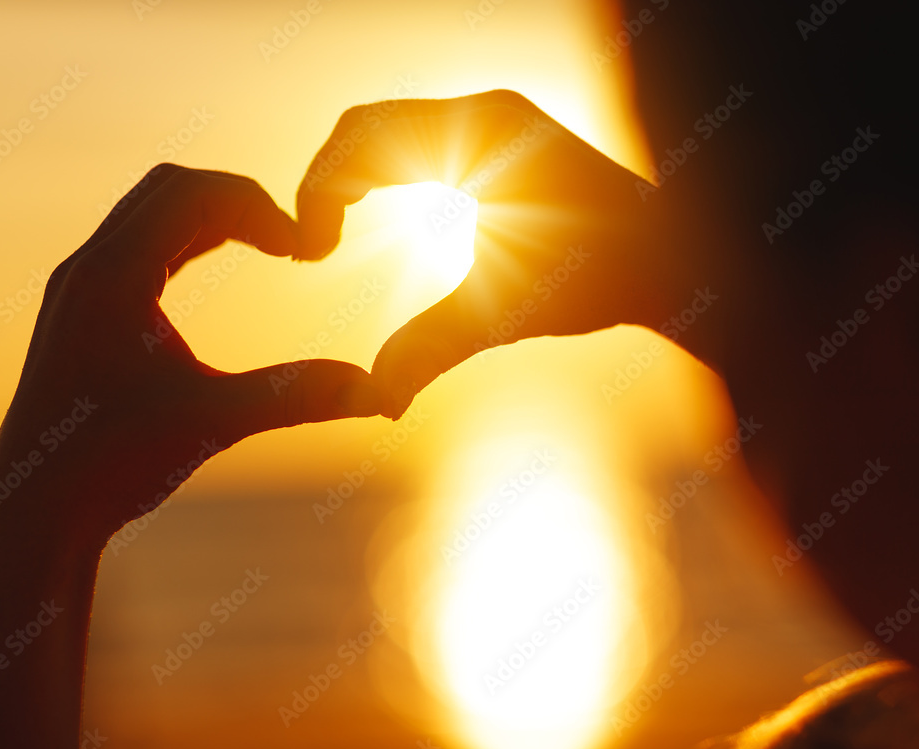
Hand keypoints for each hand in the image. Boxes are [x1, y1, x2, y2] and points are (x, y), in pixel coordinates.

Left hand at [0, 163, 379, 546]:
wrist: (34, 512)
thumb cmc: (112, 466)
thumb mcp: (214, 422)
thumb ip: (298, 397)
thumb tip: (380, 393)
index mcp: (113, 276)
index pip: (193, 193)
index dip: (260, 206)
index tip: (306, 248)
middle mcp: (87, 268)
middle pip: (169, 188)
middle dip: (239, 201)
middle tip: (291, 240)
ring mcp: (78, 289)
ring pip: (149, 216)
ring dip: (212, 219)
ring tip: (269, 247)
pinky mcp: (80, 314)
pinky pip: (137, 248)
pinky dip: (186, 244)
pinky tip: (216, 268)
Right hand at [295, 90, 686, 417]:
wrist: (676, 259)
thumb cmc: (601, 280)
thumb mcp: (506, 315)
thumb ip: (434, 349)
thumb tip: (377, 401)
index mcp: (481, 132)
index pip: (362, 136)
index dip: (319, 189)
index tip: (310, 251)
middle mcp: (486, 111)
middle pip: (366, 125)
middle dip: (327, 182)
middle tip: (313, 246)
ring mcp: (496, 119)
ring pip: (389, 130)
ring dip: (351, 177)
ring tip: (331, 235)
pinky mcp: (502, 138)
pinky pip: (417, 140)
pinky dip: (382, 175)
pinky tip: (372, 215)